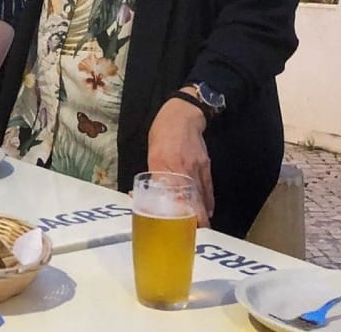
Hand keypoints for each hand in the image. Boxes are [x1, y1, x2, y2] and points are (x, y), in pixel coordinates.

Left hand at [147, 97, 213, 226]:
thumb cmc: (161, 136)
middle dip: (192, 221)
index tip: (175, 229)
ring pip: (200, 198)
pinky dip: (208, 202)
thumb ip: (153, 176)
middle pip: (190, 202)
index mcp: (163, 167)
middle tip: (190, 235)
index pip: (170, 197)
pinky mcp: (206, 166)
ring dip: (201, 215)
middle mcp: (181, 170)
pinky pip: (208, 189)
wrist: (182, 116)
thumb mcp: (150, 156)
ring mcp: (196, 169)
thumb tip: (144, 195)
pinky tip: (207, 212)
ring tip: (199, 229)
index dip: (175, 215)